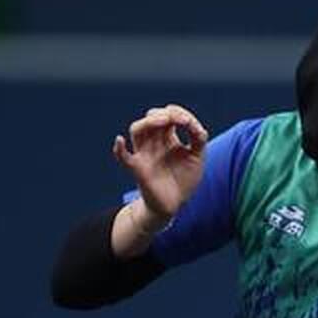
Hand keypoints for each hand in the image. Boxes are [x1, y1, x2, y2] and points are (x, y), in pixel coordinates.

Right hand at [112, 104, 208, 221]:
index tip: (190, 123)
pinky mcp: (137, 169)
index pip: (167, 116)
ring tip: (163, 120)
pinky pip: (123, 157)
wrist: (175, 203)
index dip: (178, 113)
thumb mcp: (197, 157)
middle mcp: (153, 142)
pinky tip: (120, 140)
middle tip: (179, 120)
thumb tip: (196, 125)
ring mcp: (144, 153)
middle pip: (151, 118)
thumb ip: (199, 140)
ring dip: (148, 122)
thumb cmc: (184, 179)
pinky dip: (119, 149)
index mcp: (167, 137)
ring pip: (137, 130)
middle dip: (165, 114)